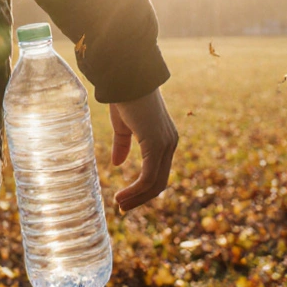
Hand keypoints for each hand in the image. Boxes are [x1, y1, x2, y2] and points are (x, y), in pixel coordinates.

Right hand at [109, 89, 178, 212]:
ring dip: (137, 198)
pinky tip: (122, 196)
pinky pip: (149, 176)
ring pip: (156, 183)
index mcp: (164, 140)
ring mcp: (166, 144)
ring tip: (120, 204)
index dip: (143, 189)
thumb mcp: (123, 126)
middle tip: (123, 208)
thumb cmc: (124, 97)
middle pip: (160, 182)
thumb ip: (123, 145)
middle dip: (141, 198)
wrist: (127, 79)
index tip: (125, 199)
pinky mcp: (156, 144)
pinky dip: (136, 190)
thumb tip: (117, 164)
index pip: (159, 173)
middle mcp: (170, 144)